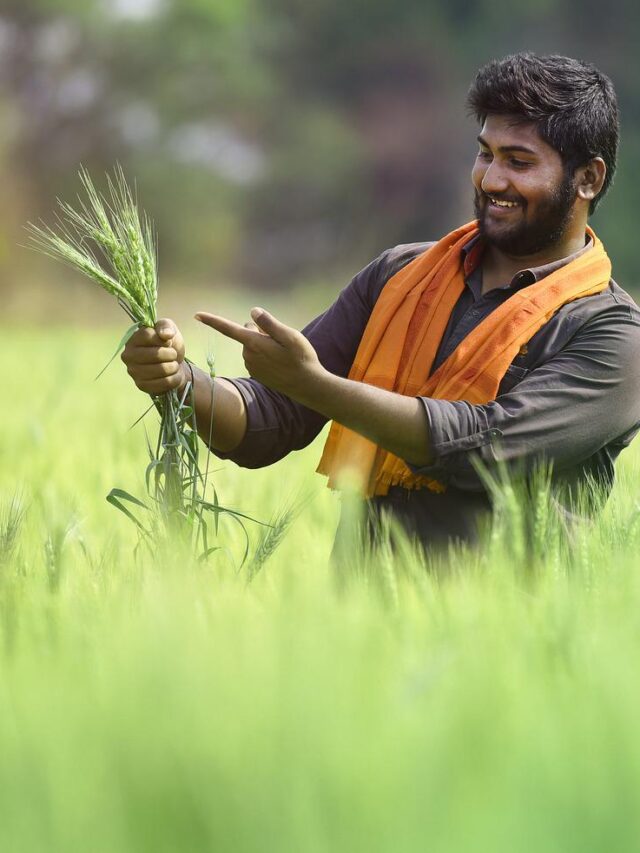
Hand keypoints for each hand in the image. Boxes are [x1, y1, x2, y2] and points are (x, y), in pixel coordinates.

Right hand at [121, 318, 186, 394]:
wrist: (174, 365)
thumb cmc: (168, 345)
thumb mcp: (169, 329)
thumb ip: (166, 326)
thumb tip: (165, 334)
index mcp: (132, 339)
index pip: (147, 335)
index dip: (162, 339)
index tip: (168, 341)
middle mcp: (128, 355)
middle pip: (156, 354)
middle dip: (171, 354)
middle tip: (173, 355)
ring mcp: (133, 372)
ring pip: (162, 369)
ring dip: (174, 367)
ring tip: (173, 365)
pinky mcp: (141, 385)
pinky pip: (164, 382)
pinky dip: (174, 378)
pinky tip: (171, 375)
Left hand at [195, 307, 324, 399]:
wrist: (307, 385)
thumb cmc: (301, 358)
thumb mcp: (290, 336)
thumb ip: (269, 323)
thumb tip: (252, 312)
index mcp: (254, 343)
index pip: (228, 329)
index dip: (212, 320)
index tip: (197, 315)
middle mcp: (248, 355)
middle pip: (247, 332)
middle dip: (260, 331)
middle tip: (281, 341)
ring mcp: (251, 366)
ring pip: (253, 345)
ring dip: (264, 344)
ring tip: (283, 353)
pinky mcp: (256, 373)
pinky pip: (257, 357)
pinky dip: (266, 355)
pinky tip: (280, 362)